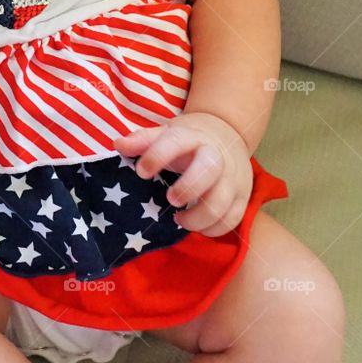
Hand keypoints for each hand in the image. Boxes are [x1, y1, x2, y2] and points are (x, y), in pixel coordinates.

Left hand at [114, 112, 252, 237]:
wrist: (229, 134)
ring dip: (197, 218)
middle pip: (209, 170)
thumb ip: (143, 140)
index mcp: (193, 137)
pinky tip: (197, 226)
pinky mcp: (243, 196)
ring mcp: (233, 177)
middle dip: (187, 188)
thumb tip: (118, 146)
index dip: (157, 156)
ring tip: (179, 219)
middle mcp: (217, 156)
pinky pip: (232, 219)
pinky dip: (212, 229)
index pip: (176, 141)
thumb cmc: (189, 140)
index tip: (141, 172)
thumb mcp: (167, 133)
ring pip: (221, 202)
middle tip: (170, 200)